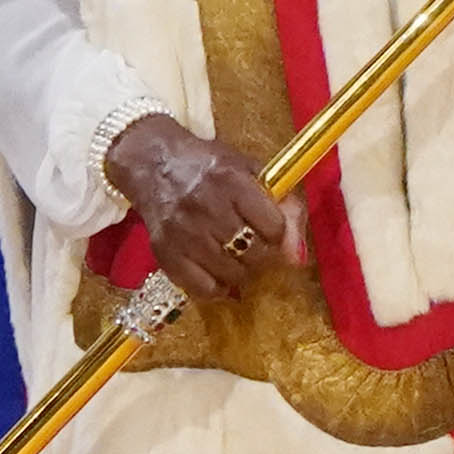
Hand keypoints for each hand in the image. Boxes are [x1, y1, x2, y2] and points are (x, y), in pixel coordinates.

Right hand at [105, 110, 288, 302]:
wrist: (155, 164)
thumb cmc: (210, 168)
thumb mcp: (251, 172)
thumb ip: (284, 207)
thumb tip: (298, 257)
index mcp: (231, 181)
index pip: (273, 227)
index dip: (277, 232)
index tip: (267, 226)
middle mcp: (206, 206)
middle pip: (254, 253)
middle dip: (262, 254)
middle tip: (252, 244)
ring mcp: (183, 232)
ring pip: (231, 274)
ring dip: (241, 271)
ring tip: (234, 256)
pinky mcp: (164, 252)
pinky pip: (201, 288)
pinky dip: (216, 288)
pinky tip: (217, 275)